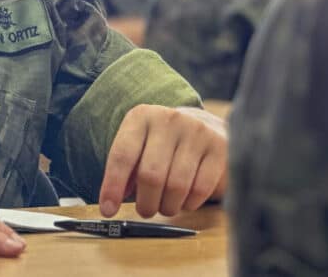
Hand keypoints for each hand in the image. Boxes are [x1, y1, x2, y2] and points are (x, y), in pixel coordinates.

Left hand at [98, 105, 226, 217]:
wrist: (206, 126)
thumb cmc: (164, 145)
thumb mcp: (139, 148)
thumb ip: (125, 173)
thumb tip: (110, 203)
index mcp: (142, 117)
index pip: (122, 155)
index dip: (112, 187)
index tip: (108, 210)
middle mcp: (169, 119)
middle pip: (151, 175)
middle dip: (146, 203)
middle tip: (146, 210)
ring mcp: (197, 131)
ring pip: (176, 186)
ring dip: (168, 206)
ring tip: (166, 206)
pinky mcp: (219, 147)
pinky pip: (200, 189)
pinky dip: (189, 203)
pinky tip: (186, 199)